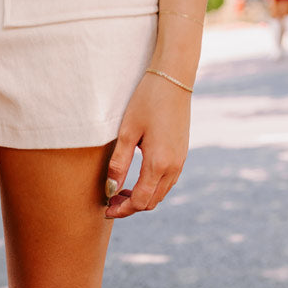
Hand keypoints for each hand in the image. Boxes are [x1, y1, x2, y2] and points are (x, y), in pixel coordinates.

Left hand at [104, 71, 191, 218]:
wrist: (174, 78)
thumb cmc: (147, 100)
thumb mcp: (127, 132)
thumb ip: (118, 164)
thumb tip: (110, 190)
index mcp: (158, 163)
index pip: (139, 201)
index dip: (121, 210)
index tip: (106, 209)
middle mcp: (173, 167)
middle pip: (150, 202)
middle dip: (129, 207)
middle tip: (110, 201)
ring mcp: (180, 162)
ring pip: (160, 194)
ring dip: (141, 198)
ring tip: (120, 191)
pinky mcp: (182, 155)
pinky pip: (167, 183)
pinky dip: (151, 188)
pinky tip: (136, 180)